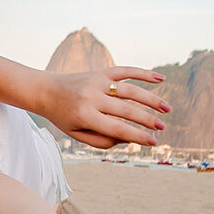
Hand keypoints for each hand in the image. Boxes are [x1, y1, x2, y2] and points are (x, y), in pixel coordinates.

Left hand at [45, 67, 170, 147]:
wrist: (46, 90)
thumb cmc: (63, 116)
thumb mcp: (77, 134)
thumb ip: (102, 140)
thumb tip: (130, 139)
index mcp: (85, 115)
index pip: (117, 128)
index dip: (137, 136)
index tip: (154, 142)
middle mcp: (92, 97)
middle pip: (126, 110)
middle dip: (148, 120)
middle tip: (162, 128)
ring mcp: (97, 82)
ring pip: (130, 90)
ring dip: (151, 99)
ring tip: (166, 109)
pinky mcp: (100, 71)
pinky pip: (125, 70)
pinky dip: (143, 73)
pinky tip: (161, 79)